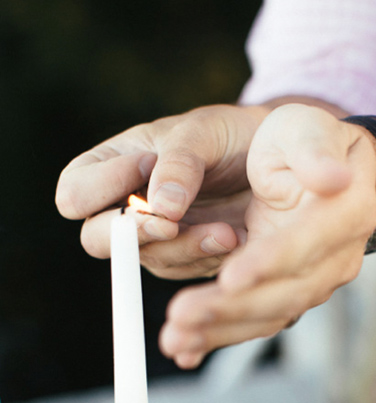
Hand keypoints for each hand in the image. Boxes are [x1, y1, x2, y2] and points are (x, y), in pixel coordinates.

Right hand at [55, 104, 267, 278]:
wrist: (274, 161)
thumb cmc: (227, 135)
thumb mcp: (203, 132)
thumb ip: (179, 162)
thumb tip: (158, 209)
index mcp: (111, 166)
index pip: (75, 191)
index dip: (101, 186)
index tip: (148, 162)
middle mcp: (123, 208)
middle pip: (96, 239)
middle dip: (133, 233)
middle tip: (171, 223)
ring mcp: (152, 240)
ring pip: (147, 259)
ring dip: (185, 247)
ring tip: (226, 231)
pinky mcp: (185, 261)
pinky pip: (185, 271)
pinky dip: (208, 257)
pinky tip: (235, 238)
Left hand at [159, 103, 375, 366]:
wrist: (328, 170)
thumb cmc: (309, 141)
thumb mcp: (307, 128)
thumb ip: (315, 150)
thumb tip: (333, 177)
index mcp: (344, 213)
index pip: (306, 244)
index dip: (269, 262)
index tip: (228, 276)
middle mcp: (335, 258)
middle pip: (284, 294)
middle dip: (231, 308)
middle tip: (181, 317)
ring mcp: (313, 282)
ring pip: (267, 316)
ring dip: (220, 330)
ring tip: (174, 339)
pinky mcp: (286, 295)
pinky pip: (255, 321)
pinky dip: (220, 336)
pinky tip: (185, 350)